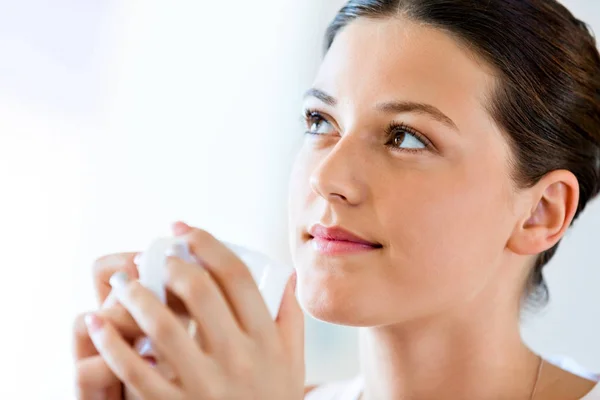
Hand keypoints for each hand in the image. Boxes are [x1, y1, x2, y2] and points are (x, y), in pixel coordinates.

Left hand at [85, 225, 304, 399]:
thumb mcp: (292, 361)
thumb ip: (290, 317)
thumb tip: (287, 274)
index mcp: (266, 339)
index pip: (237, 276)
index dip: (208, 244)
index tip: (185, 230)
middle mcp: (237, 357)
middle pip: (200, 291)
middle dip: (172, 264)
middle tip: (158, 256)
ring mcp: (205, 384)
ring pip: (162, 325)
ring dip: (136, 295)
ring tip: (123, 281)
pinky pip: (135, 371)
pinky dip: (111, 342)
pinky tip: (97, 322)